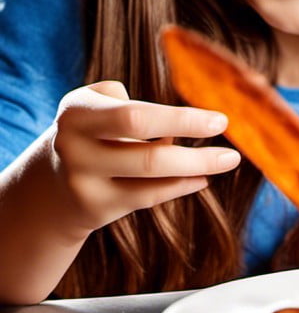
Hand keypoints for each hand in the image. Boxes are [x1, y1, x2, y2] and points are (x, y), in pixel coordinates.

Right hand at [49, 80, 240, 235]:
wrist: (50, 180)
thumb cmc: (93, 130)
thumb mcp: (100, 103)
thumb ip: (138, 105)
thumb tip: (187, 123)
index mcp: (77, 113)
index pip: (136, 117)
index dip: (182, 120)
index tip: (221, 121)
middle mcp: (73, 148)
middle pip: (148, 157)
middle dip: (197, 155)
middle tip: (233, 153)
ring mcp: (81, 183)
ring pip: (151, 181)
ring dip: (196, 170)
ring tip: (226, 161)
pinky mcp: (94, 208)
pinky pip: (147, 198)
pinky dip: (179, 186)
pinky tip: (202, 178)